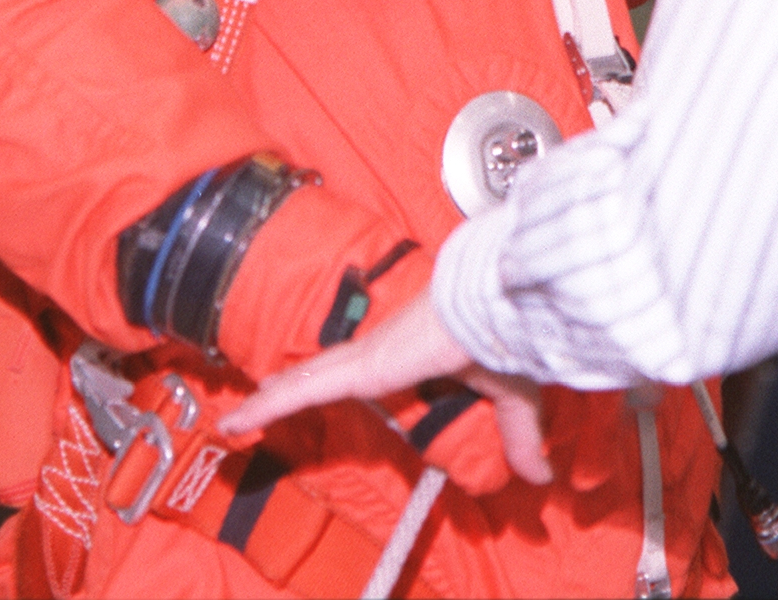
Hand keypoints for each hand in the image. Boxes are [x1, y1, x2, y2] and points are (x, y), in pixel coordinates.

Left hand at [219, 290, 551, 485]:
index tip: (318, 386)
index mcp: (412, 350)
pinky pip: (308, 388)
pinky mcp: (364, 365)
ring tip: (238, 417)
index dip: (338, 376)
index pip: (364, 368)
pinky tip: (241, 418)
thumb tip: (539, 475)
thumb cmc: (505, 331)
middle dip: (292, 389)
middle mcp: (382, 348)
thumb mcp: (509, 395)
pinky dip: (273, 403)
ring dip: (275, 399)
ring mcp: (368, 356)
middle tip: (256, 405)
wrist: (501, 302)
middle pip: (327, 373)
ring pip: (310, 380)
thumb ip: (516, 435)